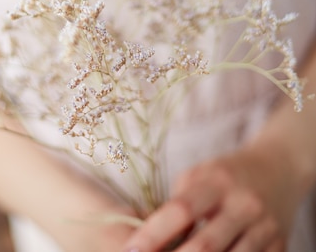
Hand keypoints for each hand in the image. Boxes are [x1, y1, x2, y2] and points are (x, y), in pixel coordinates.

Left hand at [122, 144, 300, 251]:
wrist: (280, 168)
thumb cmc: (228, 173)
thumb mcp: (201, 174)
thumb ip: (179, 202)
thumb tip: (150, 236)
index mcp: (218, 182)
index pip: (181, 209)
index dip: (153, 232)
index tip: (132, 249)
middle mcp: (244, 204)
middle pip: (206, 245)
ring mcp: (265, 228)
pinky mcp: (280, 246)